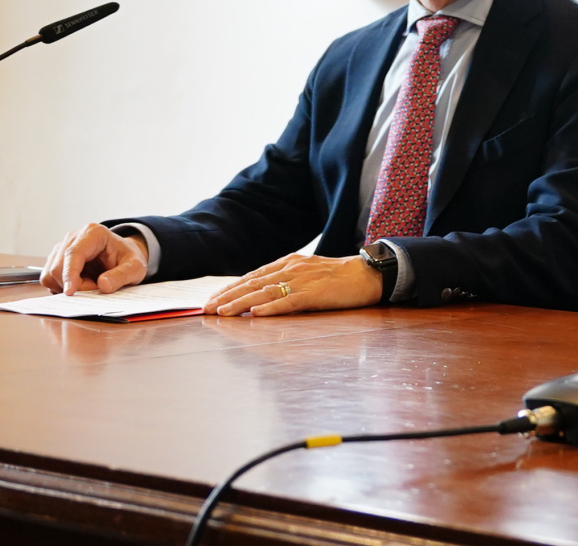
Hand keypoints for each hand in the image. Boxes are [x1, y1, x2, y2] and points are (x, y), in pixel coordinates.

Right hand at [40, 223, 148, 294]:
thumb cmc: (128, 259)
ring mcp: (62, 248)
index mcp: (93, 233)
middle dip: (74, 284)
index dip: (69, 274)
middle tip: (95, 289)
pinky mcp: (57, 259)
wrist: (123, 256)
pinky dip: (64, 287)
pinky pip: (51, 279)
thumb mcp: (135, 268)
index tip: (70, 292)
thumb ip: (122, 275)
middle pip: (58, 267)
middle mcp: (73, 238)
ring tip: (91, 284)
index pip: (73, 254)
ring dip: (69, 286)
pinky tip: (81, 283)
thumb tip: (103, 285)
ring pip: (51, 274)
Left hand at [205, 253, 383, 316]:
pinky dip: (272, 309)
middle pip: (253, 284)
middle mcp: (293, 268)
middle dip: (227, 297)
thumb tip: (263, 296)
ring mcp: (304, 281)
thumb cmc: (341, 277)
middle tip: (206, 310)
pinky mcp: (316, 294)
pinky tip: (257, 315)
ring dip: (241, 304)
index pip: (252, 276)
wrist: (371, 274)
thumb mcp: (310, 273)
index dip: (230, 289)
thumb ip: (288, 281)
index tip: (212, 300)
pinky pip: (290, 302)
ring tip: (222, 313)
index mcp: (290, 263)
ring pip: (265, 293)